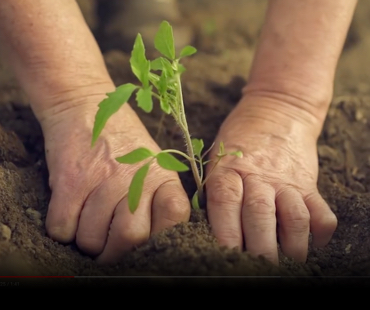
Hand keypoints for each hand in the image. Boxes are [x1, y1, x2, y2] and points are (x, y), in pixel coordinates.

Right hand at [37, 85, 189, 263]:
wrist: (84, 105)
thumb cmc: (121, 143)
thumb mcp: (151, 163)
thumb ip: (156, 198)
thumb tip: (148, 243)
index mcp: (161, 175)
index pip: (175, 217)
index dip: (161, 238)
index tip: (145, 243)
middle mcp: (136, 178)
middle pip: (129, 239)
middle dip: (114, 253)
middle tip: (107, 247)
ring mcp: (103, 179)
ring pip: (91, 239)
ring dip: (85, 240)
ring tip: (87, 222)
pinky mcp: (71, 181)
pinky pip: (62, 229)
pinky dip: (62, 230)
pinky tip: (69, 213)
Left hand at [205, 94, 336, 263]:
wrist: (277, 110)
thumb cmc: (240, 140)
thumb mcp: (218, 157)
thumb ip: (216, 190)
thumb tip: (212, 230)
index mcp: (230, 171)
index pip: (226, 204)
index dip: (226, 233)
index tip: (225, 255)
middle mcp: (259, 177)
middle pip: (260, 216)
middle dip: (259, 249)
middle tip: (257, 268)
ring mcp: (286, 180)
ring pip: (293, 218)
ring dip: (292, 246)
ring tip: (288, 263)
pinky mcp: (308, 183)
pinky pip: (320, 211)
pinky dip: (319, 232)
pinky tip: (312, 244)